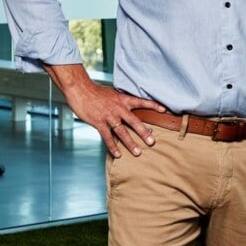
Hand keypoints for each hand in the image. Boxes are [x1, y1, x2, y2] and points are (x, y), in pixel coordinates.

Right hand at [46, 64, 164, 158]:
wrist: (81, 90)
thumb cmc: (96, 91)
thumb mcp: (113, 93)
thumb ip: (122, 101)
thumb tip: (130, 107)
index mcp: (123, 99)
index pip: (142, 101)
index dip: (153, 105)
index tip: (164, 110)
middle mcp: (118, 108)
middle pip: (134, 122)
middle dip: (144, 132)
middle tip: (152, 142)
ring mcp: (109, 116)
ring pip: (122, 132)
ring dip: (130, 143)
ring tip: (138, 153)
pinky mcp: (99, 123)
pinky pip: (108, 137)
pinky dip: (113, 147)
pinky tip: (118, 155)